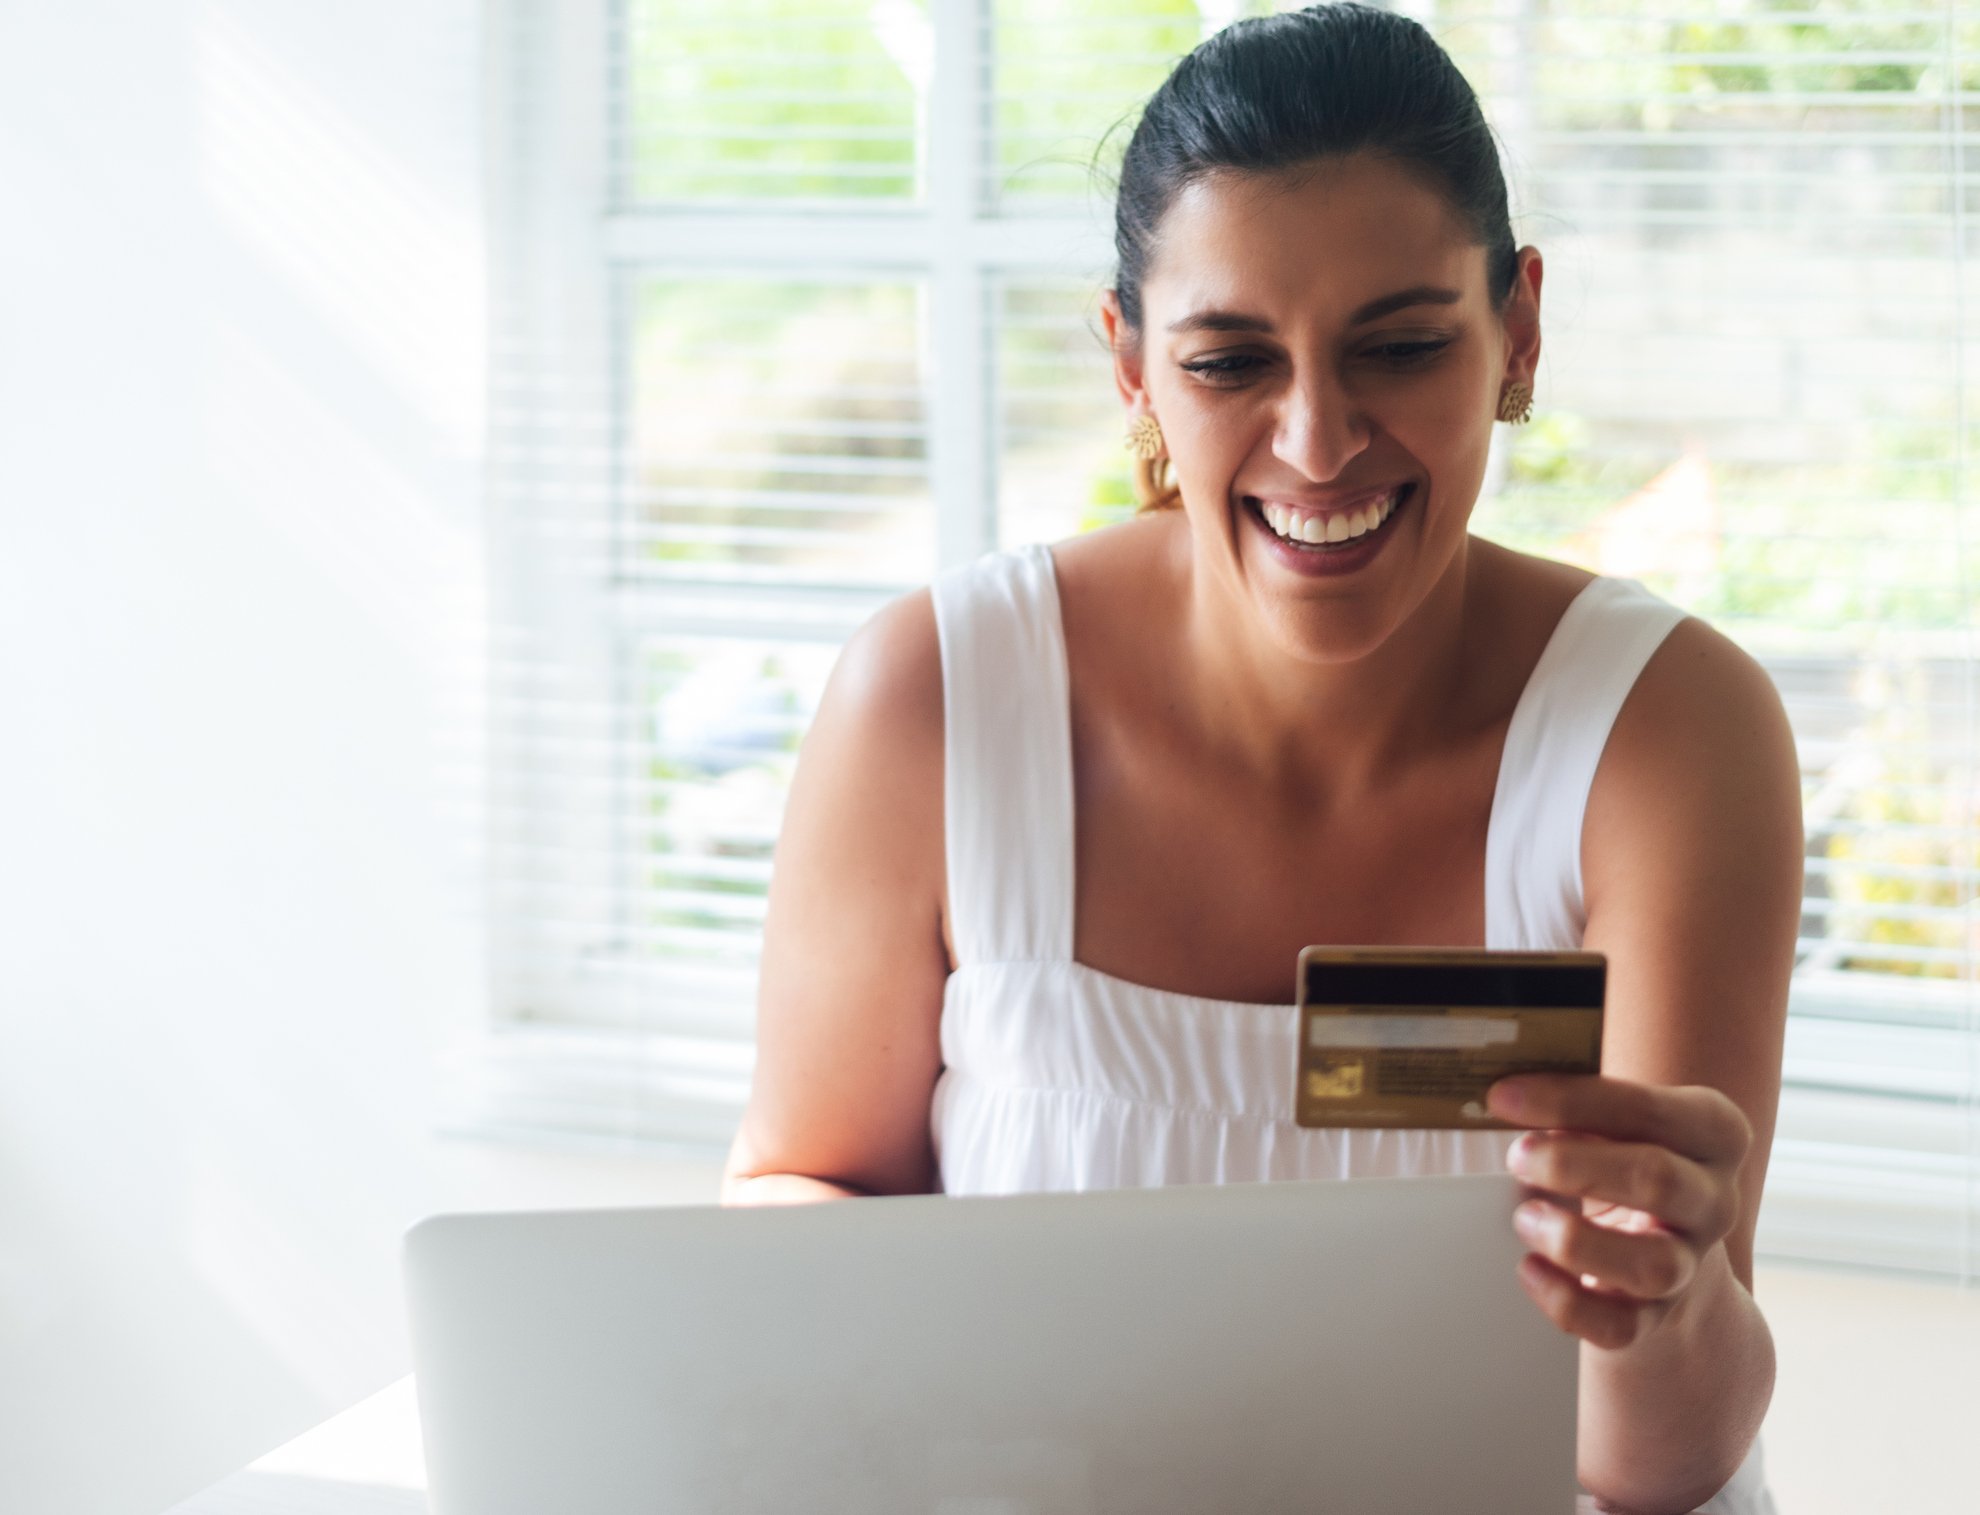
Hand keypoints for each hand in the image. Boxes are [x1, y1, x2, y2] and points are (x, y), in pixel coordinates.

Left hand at [1485, 1073, 1751, 1351]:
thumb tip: (1504, 1093)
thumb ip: (1577, 1105)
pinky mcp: (1657, 1316)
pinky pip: (1620, 1325)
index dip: (1573, 1101)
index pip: (1651, 1111)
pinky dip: (1567, 1302)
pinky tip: (1530, 1270)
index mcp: (1713, 1132)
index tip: (1504, 1097)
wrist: (1666, 1244)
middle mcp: (1714, 1200)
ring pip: (1652, 1266)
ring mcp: (1690, 1264)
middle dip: (1574, 1165)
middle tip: (1517, 1156)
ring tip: (1524, 1217)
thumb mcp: (1617, 1122)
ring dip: (1576, 1240)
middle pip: (1657, 1180)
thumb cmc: (1624, 1157)